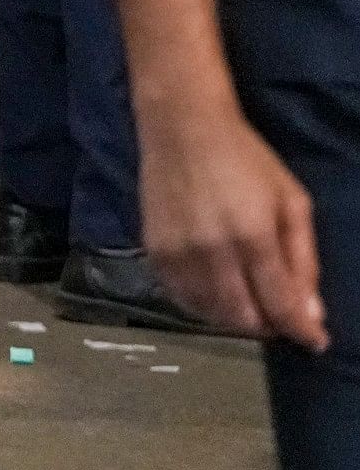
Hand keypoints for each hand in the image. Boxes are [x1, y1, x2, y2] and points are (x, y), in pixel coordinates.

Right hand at [143, 105, 328, 348]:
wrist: (182, 128)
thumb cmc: (245, 159)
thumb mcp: (292, 201)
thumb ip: (302, 258)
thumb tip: (311, 312)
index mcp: (253, 235)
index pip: (279, 304)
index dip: (302, 330)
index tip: (315, 341)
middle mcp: (211, 251)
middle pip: (243, 317)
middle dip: (269, 326)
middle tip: (282, 319)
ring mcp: (177, 253)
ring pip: (211, 314)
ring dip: (237, 319)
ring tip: (253, 306)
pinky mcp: (154, 252)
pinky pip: (181, 298)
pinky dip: (204, 307)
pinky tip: (219, 295)